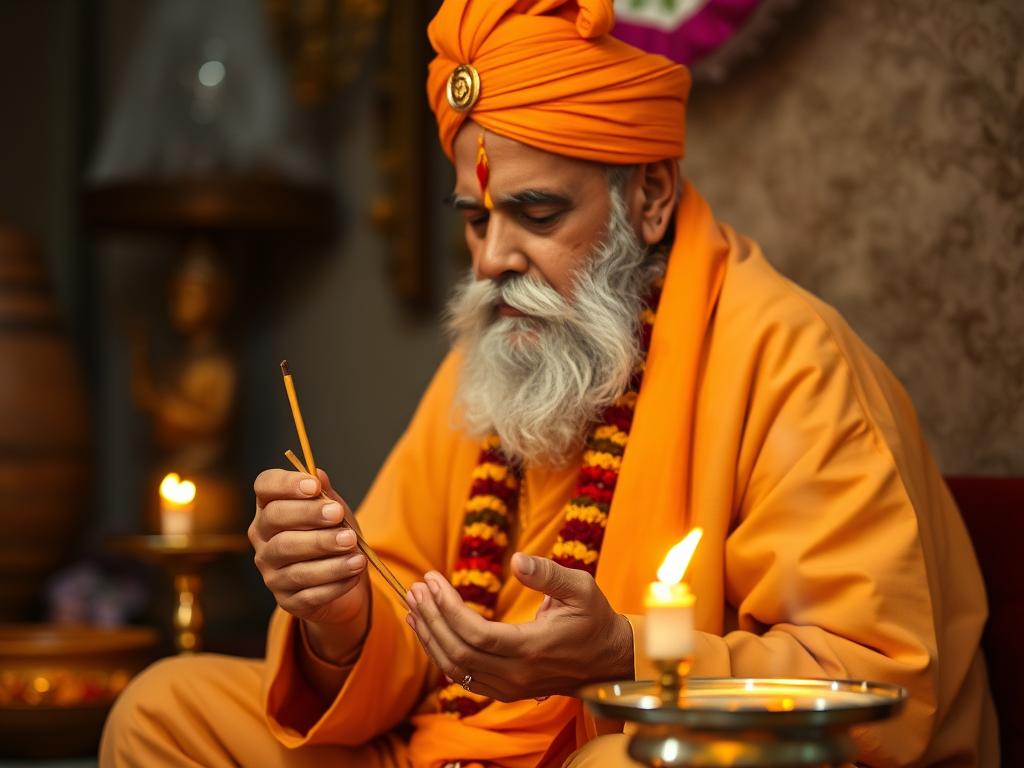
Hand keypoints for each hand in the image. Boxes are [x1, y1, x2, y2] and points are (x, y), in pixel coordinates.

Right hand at [250, 468, 369, 662]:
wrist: (343, 578)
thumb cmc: (333, 535)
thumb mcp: (334, 511)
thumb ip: (326, 494)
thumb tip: (318, 474)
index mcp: (270, 508)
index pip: (265, 487)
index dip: (286, 484)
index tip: (314, 486)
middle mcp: (263, 540)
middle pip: (276, 522)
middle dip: (309, 516)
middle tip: (338, 515)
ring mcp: (272, 573)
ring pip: (294, 563)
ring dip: (327, 556)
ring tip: (356, 552)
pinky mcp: (288, 601)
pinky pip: (310, 594)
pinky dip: (335, 583)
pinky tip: (355, 573)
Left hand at [404, 553, 634, 701]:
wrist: (609, 661)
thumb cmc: (594, 619)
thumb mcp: (581, 587)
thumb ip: (548, 573)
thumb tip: (516, 560)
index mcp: (532, 648)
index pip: (475, 634)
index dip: (447, 608)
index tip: (432, 580)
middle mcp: (516, 674)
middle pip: (458, 652)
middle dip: (431, 618)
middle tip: (416, 588)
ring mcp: (509, 687)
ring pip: (455, 669)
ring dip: (430, 636)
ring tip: (414, 606)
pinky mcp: (504, 690)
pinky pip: (463, 677)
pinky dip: (441, 653)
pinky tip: (428, 630)